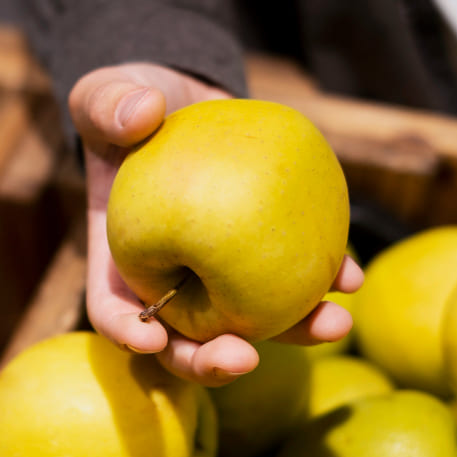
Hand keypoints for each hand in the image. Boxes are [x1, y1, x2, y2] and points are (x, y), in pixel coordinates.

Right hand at [70, 62, 363, 385]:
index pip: (114, 309)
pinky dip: (321, 282)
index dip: (129, 333)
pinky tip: (350, 275)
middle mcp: (172, 279)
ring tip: (334, 324)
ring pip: (252, 320)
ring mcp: (222, 271)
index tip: (153, 340)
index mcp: (122, 258)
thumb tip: (143, 111)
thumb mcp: (106, 95)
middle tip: (245, 358)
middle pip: (186, 339)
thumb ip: (108, 104)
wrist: (188, 99)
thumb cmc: (133, 103)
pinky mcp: (263, 251)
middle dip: (214, 361)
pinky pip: (292, 277)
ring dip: (293, 333)